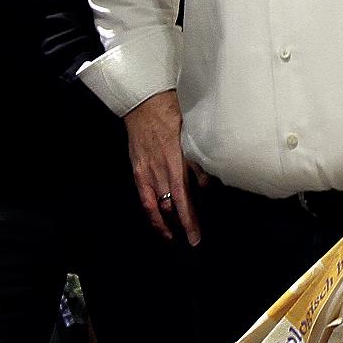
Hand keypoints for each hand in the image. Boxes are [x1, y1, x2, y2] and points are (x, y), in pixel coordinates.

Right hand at [125, 90, 201, 245]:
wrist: (144, 103)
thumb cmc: (171, 113)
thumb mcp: (191, 133)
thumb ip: (197, 159)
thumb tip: (205, 183)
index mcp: (174, 160)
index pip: (183, 198)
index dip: (189, 219)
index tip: (195, 235)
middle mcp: (159, 169)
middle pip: (171, 205)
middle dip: (182, 224)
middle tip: (192, 239)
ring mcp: (146, 170)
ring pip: (156, 205)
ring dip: (166, 222)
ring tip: (174, 236)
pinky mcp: (137, 170)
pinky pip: (144, 197)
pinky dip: (150, 212)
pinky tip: (157, 221)